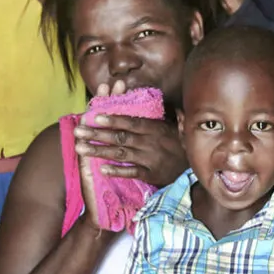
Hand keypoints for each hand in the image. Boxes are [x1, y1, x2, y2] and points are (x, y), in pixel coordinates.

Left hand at [73, 87, 187, 188]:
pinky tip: (102, 169)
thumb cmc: (181, 143)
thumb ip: (159, 112)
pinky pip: (133, 172)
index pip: (131, 122)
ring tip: (80, 148)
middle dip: (97, 134)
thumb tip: (152, 99)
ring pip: (121, 154)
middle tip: (77, 132)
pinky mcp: (152, 175)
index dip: (113, 119)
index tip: (94, 116)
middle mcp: (150, 143)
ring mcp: (150, 159)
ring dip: (99, 151)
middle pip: (120, 137)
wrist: (195, 167)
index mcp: (154, 128)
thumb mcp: (174, 124)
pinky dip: (118, 171)